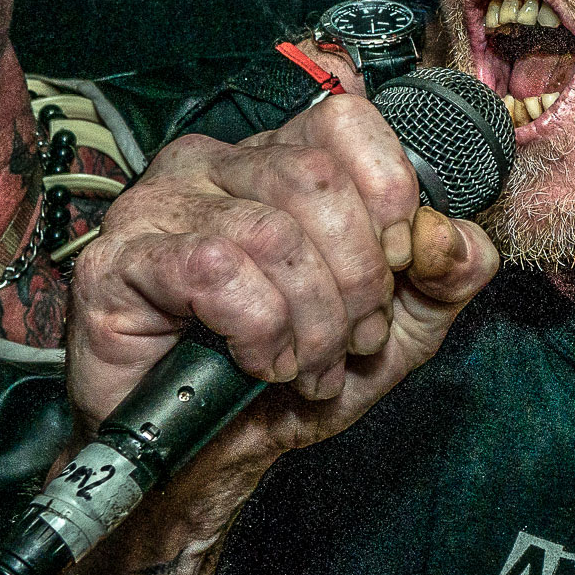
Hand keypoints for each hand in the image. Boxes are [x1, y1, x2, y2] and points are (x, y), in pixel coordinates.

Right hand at [67, 94, 498, 492]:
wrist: (213, 455)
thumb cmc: (294, 376)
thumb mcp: (402, 325)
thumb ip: (449, 272)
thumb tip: (453, 238)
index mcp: (282, 160)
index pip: (347, 120)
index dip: (389, 193)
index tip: (400, 264)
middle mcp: (217, 164)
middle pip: (318, 180)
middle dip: (359, 276)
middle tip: (356, 339)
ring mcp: (161, 205)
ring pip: (273, 231)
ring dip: (313, 318)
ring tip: (311, 366)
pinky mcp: (120, 259)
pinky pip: (215, 271)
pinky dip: (259, 330)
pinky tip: (260, 363)